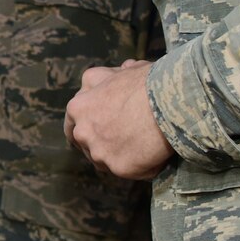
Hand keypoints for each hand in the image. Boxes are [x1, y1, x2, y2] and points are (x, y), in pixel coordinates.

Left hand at [64, 59, 172, 179]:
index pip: (72, 123)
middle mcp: (82, 132)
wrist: (167, 102)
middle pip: (86, 145)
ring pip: (105, 161)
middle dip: (99, 144)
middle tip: (120, 141)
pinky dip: (143, 167)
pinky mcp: (119, 168)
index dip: (87, 125)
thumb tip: (124, 69)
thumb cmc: (147, 82)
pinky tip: (157, 156)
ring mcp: (99, 152)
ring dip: (118, 157)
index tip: (100, 127)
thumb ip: (116, 75)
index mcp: (78, 107)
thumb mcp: (125, 70)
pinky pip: (131, 171)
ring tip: (143, 148)